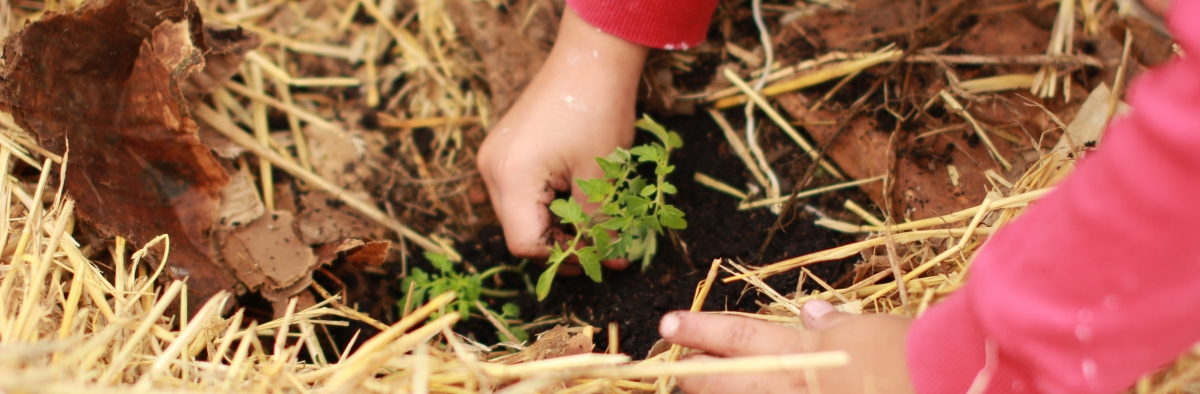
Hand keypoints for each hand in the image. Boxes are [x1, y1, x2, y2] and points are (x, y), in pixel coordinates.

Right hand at [476, 7, 647, 269]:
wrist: (590, 59)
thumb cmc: (598, 111)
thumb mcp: (600, 177)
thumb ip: (597, 224)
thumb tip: (608, 261)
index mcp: (512, 177)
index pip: (525, 244)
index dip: (564, 257)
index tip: (600, 256)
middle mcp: (492, 170)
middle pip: (519, 232)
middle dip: (561, 245)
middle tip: (603, 246)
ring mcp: (494, 158)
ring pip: (520, 215)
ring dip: (555, 225)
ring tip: (594, 223)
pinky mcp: (504, 150)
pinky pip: (520, 192)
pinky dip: (546, 204)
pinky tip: (576, 200)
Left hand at [658, 300, 915, 392]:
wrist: (948, 386)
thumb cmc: (917, 356)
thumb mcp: (874, 330)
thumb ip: (837, 324)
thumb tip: (811, 311)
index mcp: (808, 350)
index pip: (741, 335)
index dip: (702, 330)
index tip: (668, 325)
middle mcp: (796, 386)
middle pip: (729, 382)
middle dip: (695, 376)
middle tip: (671, 369)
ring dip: (722, 392)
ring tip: (701, 387)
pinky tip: (754, 393)